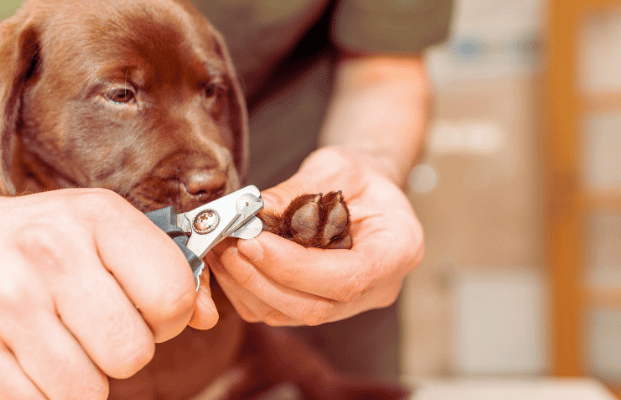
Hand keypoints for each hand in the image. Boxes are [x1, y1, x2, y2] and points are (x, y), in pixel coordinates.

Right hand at [0, 182, 217, 399]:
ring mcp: (6, 302)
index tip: (149, 310)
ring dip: (85, 375)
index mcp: (98, 217)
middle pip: (133, 352)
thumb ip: (163, 269)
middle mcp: (50, 253)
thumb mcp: (103, 230)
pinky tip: (32, 354)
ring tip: (62, 338)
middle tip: (101, 327)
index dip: (170, 316)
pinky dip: (47, 392)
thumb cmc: (40, 240)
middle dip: (126, 350)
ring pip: (89, 389)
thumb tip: (206, 317)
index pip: (173, 295)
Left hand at [208, 147, 423, 325]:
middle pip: (316, 308)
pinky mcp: (321, 305)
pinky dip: (247, 290)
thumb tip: (254, 211)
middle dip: (263, 279)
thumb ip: (299, 189)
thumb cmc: (360, 176)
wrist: (367, 190)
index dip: (295, 268)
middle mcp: (378, 288)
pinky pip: (279, 312)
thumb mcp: (338, 166)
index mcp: (398, 251)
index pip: (347, 279)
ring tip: (222, 249)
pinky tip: (229, 261)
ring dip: (248, 287)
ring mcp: (350, 304)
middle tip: (229, 246)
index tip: (253, 242)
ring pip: (292, 316)